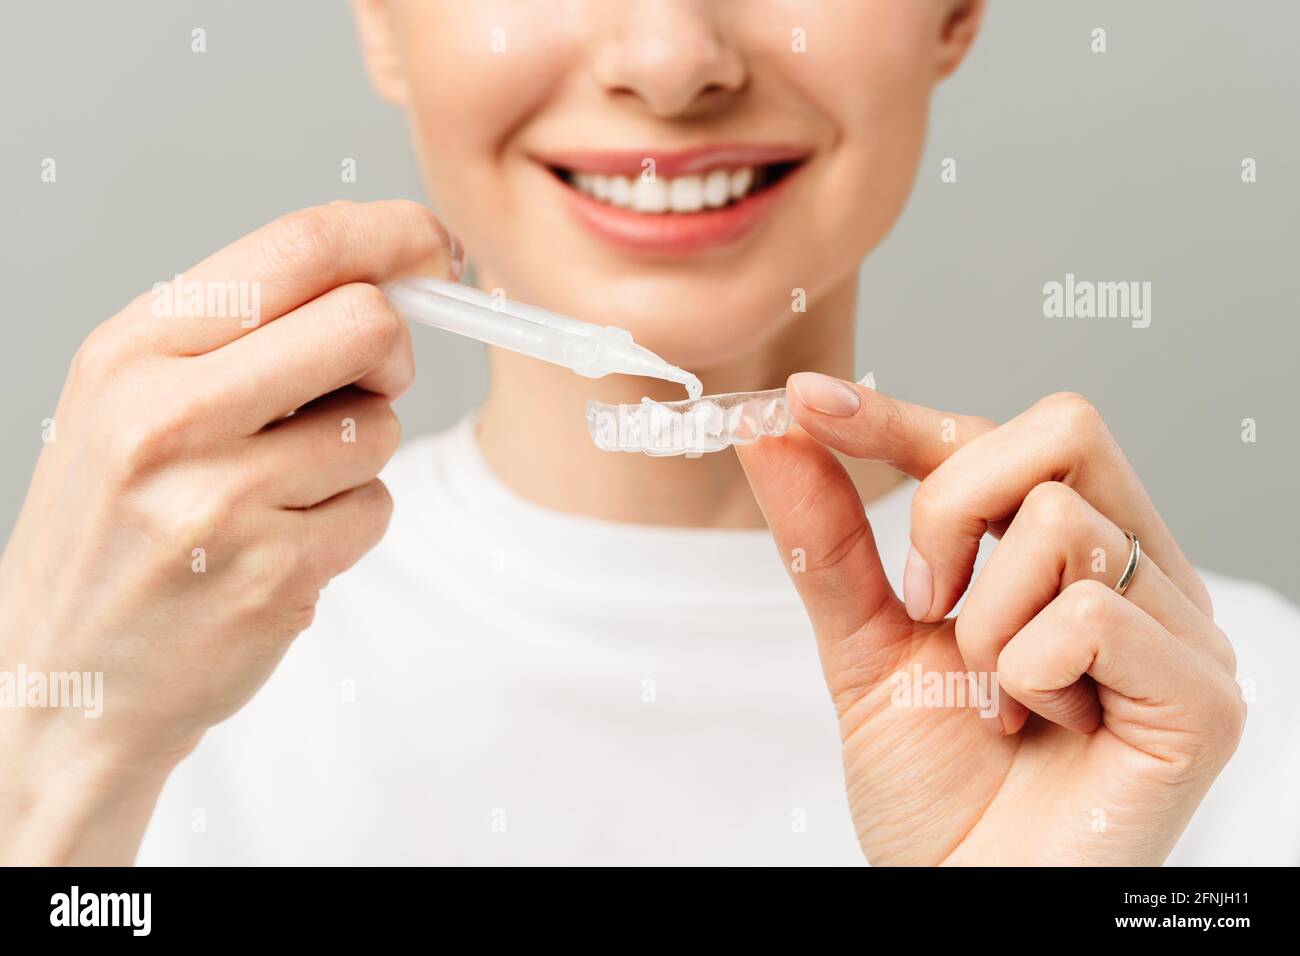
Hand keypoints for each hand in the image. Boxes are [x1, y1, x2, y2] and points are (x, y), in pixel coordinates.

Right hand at [0, 200, 460, 862]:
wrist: (66, 680)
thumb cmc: (113, 529)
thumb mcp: (133, 399)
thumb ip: (245, 329)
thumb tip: (387, 273)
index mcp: (133, 351)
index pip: (299, 247)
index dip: (394, 236)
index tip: (436, 249)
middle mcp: (170, 417)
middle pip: (366, 325)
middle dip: (390, 353)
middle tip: (364, 383)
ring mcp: (223, 502)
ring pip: (381, 426)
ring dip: (357, 454)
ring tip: (279, 490)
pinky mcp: (275, 576)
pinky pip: (376, 508)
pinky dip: (349, 522)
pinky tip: (281, 545)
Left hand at [737, 375, 1243, 864]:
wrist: (964, 901)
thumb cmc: (934, 791)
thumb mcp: (865, 644)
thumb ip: (828, 538)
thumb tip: (772, 429)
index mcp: (1068, 556)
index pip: (999, 439)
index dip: (902, 416)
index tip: (811, 402)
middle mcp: (1139, 576)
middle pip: (1063, 429)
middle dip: (952, 506)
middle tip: (926, 604)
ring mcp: (1181, 633)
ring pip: (1064, 523)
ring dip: (983, 622)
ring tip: (993, 696)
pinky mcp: (1202, 699)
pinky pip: (1094, 615)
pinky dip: (1027, 675)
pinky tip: (1039, 729)